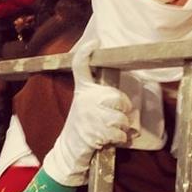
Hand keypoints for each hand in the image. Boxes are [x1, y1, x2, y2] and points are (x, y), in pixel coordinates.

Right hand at [42, 41, 131, 185]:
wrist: (69, 150)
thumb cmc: (83, 126)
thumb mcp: (86, 106)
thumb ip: (98, 96)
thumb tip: (120, 95)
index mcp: (82, 91)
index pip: (80, 66)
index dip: (86, 52)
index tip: (94, 42)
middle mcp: (84, 100)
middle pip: (117, 97)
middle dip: (122, 110)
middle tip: (115, 118)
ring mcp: (88, 116)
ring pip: (120, 118)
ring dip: (121, 128)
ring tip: (109, 131)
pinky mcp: (93, 132)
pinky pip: (119, 133)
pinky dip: (119, 139)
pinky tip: (109, 139)